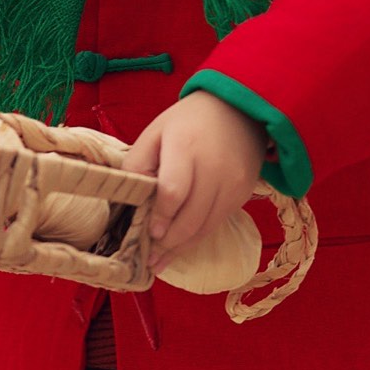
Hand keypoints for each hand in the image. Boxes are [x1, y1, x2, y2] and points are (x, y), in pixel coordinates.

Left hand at [125, 93, 268, 261]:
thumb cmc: (188, 122)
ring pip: (206, 226)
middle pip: (191, 217)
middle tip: (150, 258)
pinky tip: (183, 245)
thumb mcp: (155, 132)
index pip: (173, 191)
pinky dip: (199, 236)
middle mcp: (214, 168)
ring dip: (182, 247)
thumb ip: (138, 163)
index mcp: (186, 147)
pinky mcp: (244, 192)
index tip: (149, 233)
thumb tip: (126, 200)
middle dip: (168, 242)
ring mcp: (233, 182)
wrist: (238, 109)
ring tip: (162, 260)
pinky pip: (218, 222)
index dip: (160, 216)